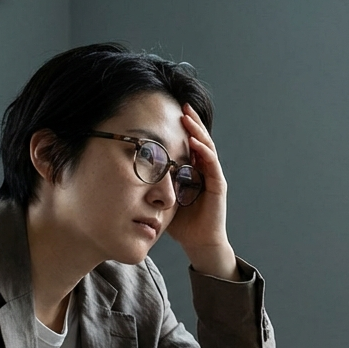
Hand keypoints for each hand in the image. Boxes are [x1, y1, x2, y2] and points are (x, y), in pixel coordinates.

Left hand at [166, 104, 237, 279]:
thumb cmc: (182, 223)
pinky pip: (212, 164)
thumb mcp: (164, 198)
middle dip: (191, 122)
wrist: (199, 243)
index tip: (170, 112)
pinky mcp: (218, 186)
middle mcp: (205, 170)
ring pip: (207, 147)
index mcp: (193, 170)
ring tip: (187, 117)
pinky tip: (195, 142)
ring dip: (198, 131)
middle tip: (182, 104)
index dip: (182, 127)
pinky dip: (204, 152)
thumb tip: (129, 173)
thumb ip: (154, 184)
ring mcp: (213, 176)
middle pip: (199, 139)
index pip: (189, 143)